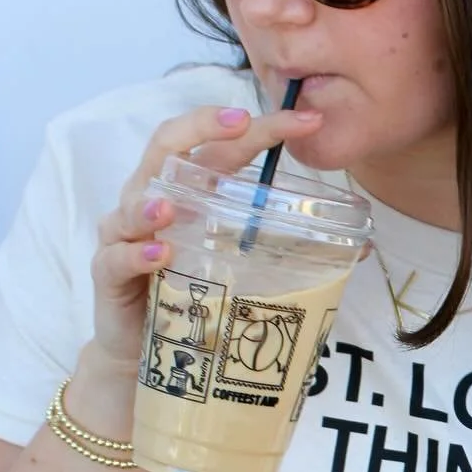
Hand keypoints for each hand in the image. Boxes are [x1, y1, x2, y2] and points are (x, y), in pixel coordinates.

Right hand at [89, 99, 323, 368]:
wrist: (143, 352)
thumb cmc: (194, 296)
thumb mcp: (243, 263)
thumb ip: (290, 247)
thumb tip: (363, 247)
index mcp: (187, 191)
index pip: (215, 144)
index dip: (254, 127)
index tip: (299, 120)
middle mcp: (150, 200)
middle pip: (167, 148)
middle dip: (201, 129)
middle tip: (240, 124)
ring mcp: (125, 235)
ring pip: (132, 203)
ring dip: (154, 200)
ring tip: (175, 204)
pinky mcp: (108, 275)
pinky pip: (118, 257)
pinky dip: (139, 254)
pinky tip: (162, 255)